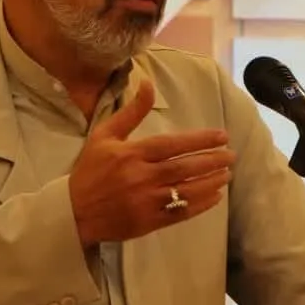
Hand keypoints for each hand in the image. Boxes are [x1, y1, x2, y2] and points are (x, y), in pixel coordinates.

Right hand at [70, 79, 234, 247]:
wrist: (73, 211)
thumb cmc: (90, 170)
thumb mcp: (104, 135)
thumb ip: (131, 111)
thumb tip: (148, 83)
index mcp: (131, 154)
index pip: (173, 145)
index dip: (200, 140)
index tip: (222, 136)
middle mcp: (140, 176)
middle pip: (184, 167)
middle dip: (212, 160)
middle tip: (231, 155)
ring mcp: (145, 201)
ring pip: (186, 190)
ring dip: (210, 182)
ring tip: (227, 174)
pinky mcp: (148, 222)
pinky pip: (180, 213)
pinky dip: (200, 205)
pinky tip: (215, 196)